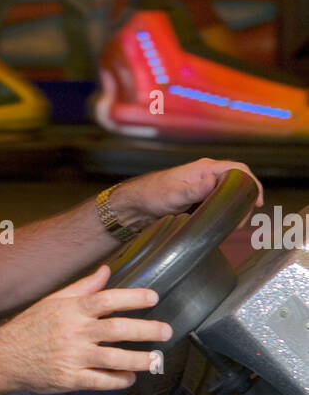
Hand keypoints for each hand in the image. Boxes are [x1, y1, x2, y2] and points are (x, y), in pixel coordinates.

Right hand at [0, 264, 171, 393]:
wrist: (3, 358)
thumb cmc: (29, 327)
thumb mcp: (53, 301)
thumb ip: (82, 287)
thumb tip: (106, 271)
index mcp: (72, 310)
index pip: (107, 299)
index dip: (132, 298)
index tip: (153, 298)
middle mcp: (74, 332)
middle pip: (117, 329)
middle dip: (145, 330)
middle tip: (166, 330)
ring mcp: (72, 357)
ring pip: (113, 358)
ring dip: (139, 359)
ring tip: (156, 360)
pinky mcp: (69, 379)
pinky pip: (100, 381)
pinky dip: (118, 380)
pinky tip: (130, 378)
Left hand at [112, 157, 262, 230]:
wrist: (136, 205)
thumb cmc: (152, 195)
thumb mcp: (174, 194)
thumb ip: (195, 189)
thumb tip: (213, 181)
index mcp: (204, 168)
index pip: (238, 169)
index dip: (252, 183)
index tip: (258, 201)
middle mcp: (206, 175)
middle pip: (236, 183)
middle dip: (244, 200)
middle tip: (242, 220)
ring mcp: (202, 186)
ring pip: (227, 194)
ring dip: (234, 208)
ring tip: (232, 225)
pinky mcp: (198, 198)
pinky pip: (217, 202)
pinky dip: (222, 212)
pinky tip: (221, 224)